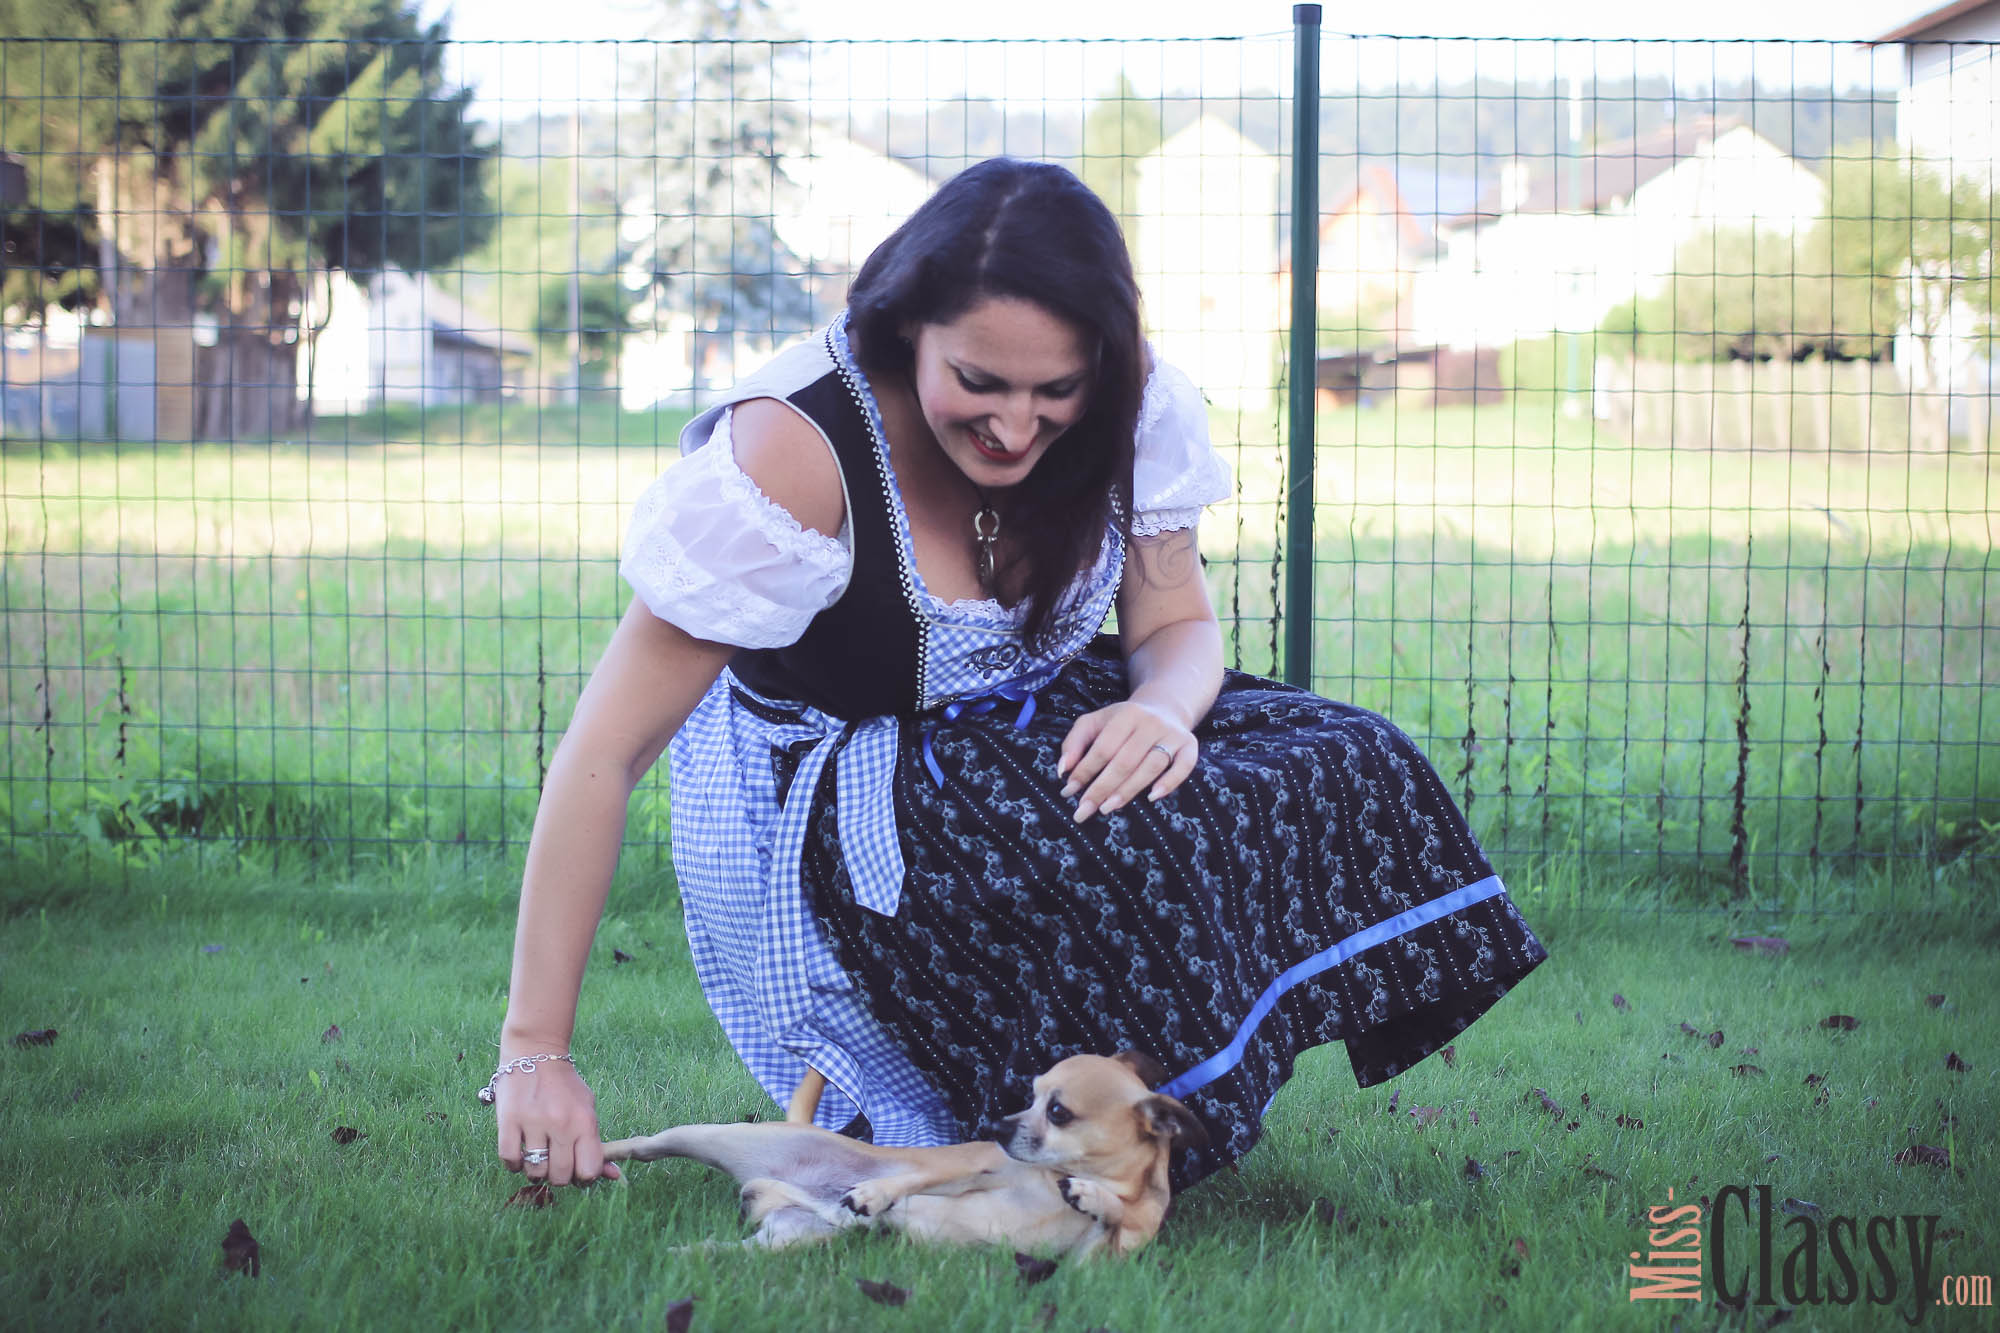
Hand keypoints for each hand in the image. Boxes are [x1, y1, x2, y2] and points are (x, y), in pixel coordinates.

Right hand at [493, 1055, 620, 1185]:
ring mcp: (533, 1122)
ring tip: (536, 1156)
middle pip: (561, 1176)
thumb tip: (614, 1176)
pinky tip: (519, 1152)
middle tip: (554, 1162)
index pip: (589, 1170)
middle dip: (558, 1175)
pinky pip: (510, 1160)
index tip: (576, 1168)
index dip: (583, 1176)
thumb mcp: (587, 1110)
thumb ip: (596, 1144)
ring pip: (535, 1172)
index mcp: (584, 1122)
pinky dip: (514, 1163)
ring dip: (535, 1171)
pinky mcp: (508, 1120)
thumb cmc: (565, 1088)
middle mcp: (561, 1123)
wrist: (535, 1053)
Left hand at [1057, 699, 1197, 821]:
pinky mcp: (1190, 746)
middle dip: (1102, 788)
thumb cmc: (1123, 722)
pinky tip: (1152, 797)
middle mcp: (1151, 723)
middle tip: (1084, 810)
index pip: (1103, 747)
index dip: (1085, 770)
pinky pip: (1184, 766)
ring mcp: (1173, 734)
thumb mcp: (1095, 722)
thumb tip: (1063, 771)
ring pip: (1151, 766)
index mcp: (1127, 714)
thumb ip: (1074, 742)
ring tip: (1107, 808)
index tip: (1069, 791)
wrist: (1164, 707)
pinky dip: (1170, 782)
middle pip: (1125, 760)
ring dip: (1128, 790)